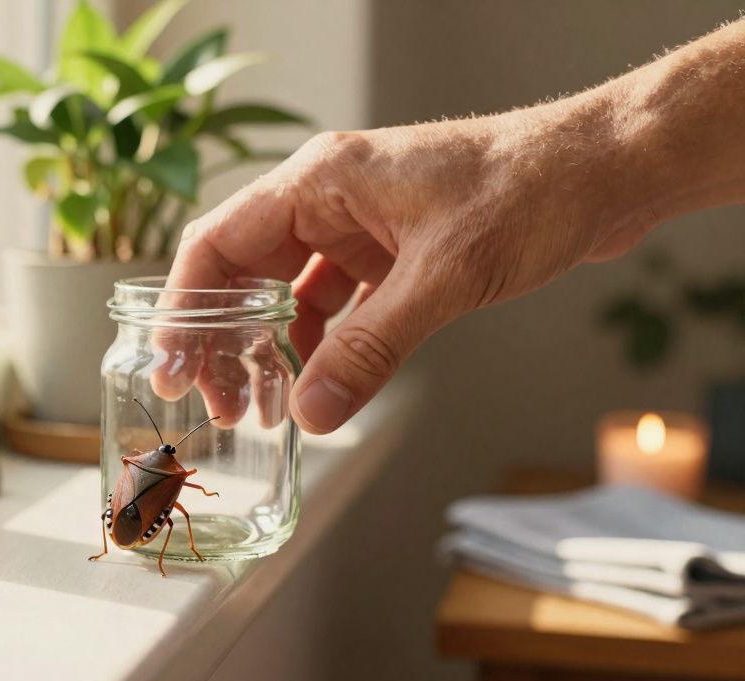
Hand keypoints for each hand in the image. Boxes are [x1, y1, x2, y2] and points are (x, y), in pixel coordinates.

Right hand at [156, 106, 655, 433]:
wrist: (605, 172)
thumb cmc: (529, 191)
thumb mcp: (443, 277)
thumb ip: (370, 348)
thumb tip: (311, 412)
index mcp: (320, 180)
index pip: (218, 242)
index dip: (184, 306)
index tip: (171, 364)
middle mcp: (329, 198)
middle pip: (244, 271)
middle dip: (223, 338)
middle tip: (217, 402)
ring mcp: (360, 224)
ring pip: (287, 291)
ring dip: (271, 347)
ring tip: (261, 405)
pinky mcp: (392, 250)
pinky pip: (335, 301)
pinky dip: (321, 343)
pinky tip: (317, 382)